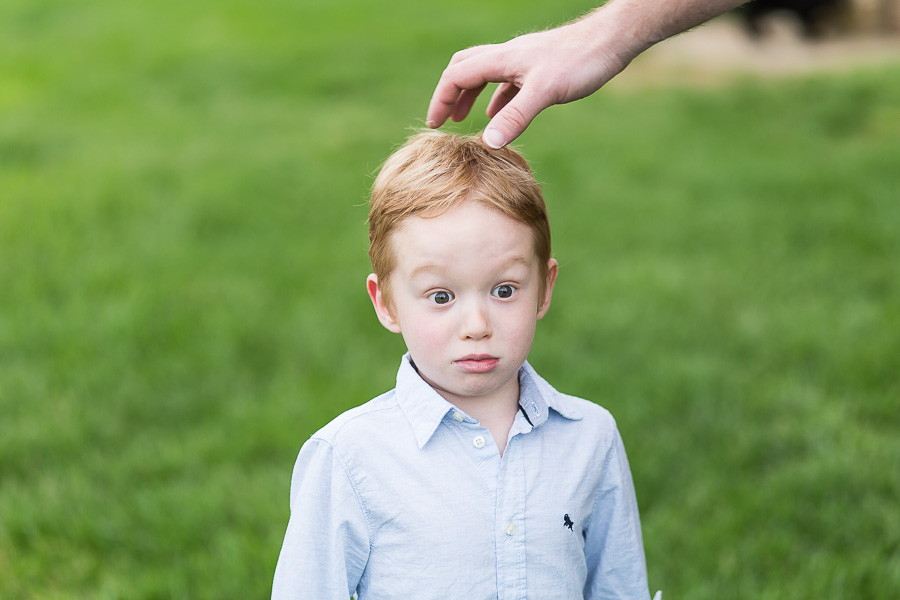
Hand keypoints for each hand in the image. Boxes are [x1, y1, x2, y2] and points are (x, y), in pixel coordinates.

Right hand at [426, 13, 639, 148]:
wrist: (611, 41)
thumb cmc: (580, 61)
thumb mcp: (545, 92)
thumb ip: (516, 116)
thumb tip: (488, 142)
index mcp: (501, 59)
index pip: (456, 76)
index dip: (441, 99)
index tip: (434, 124)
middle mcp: (507, 57)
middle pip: (465, 69)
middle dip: (450, 94)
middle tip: (443, 120)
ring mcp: (523, 62)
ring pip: (485, 75)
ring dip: (471, 96)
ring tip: (464, 119)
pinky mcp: (539, 70)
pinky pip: (507, 84)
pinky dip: (497, 100)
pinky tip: (501, 116)